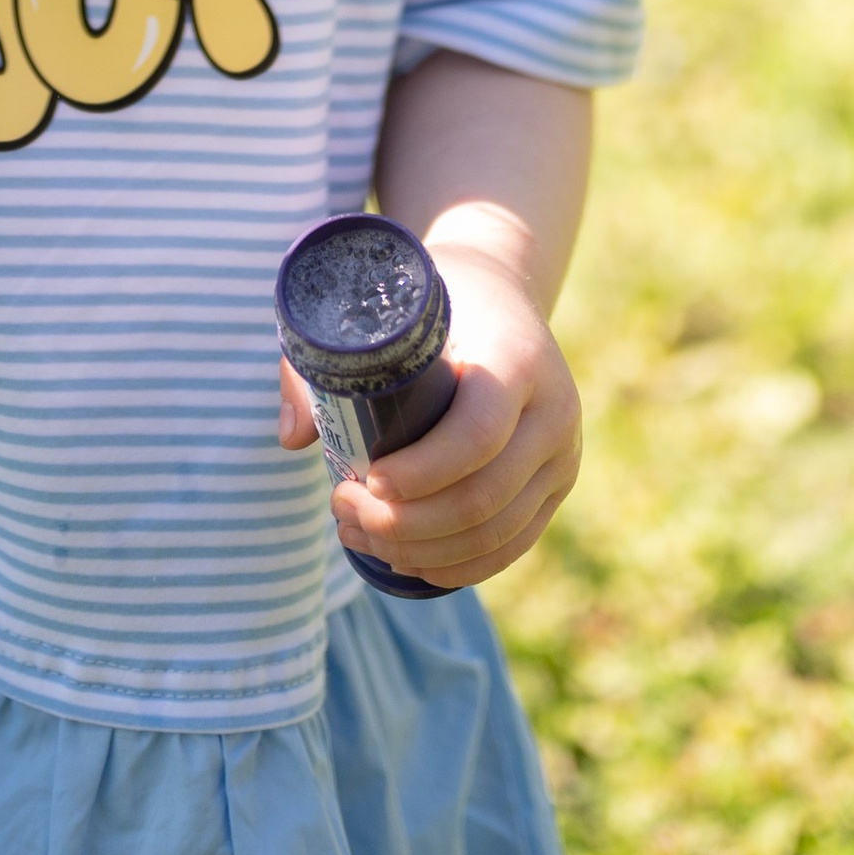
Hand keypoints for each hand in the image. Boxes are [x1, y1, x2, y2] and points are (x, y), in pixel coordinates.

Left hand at [277, 244, 582, 589]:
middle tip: (344, 512)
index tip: (366, 478)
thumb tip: (291, 439)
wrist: (500, 288)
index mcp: (517, 358)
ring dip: (423, 551)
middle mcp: (553, 410)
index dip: (421, 472)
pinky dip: (459, 566)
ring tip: (361, 534)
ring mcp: (562, 454)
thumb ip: (327, 359)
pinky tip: (410, 562)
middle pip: (484, 498)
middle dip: (407, 523)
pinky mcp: (557, 485)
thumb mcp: (382, 306)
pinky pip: (512, 546)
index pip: (477, 435)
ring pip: (497, 533)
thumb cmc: (427, 299)